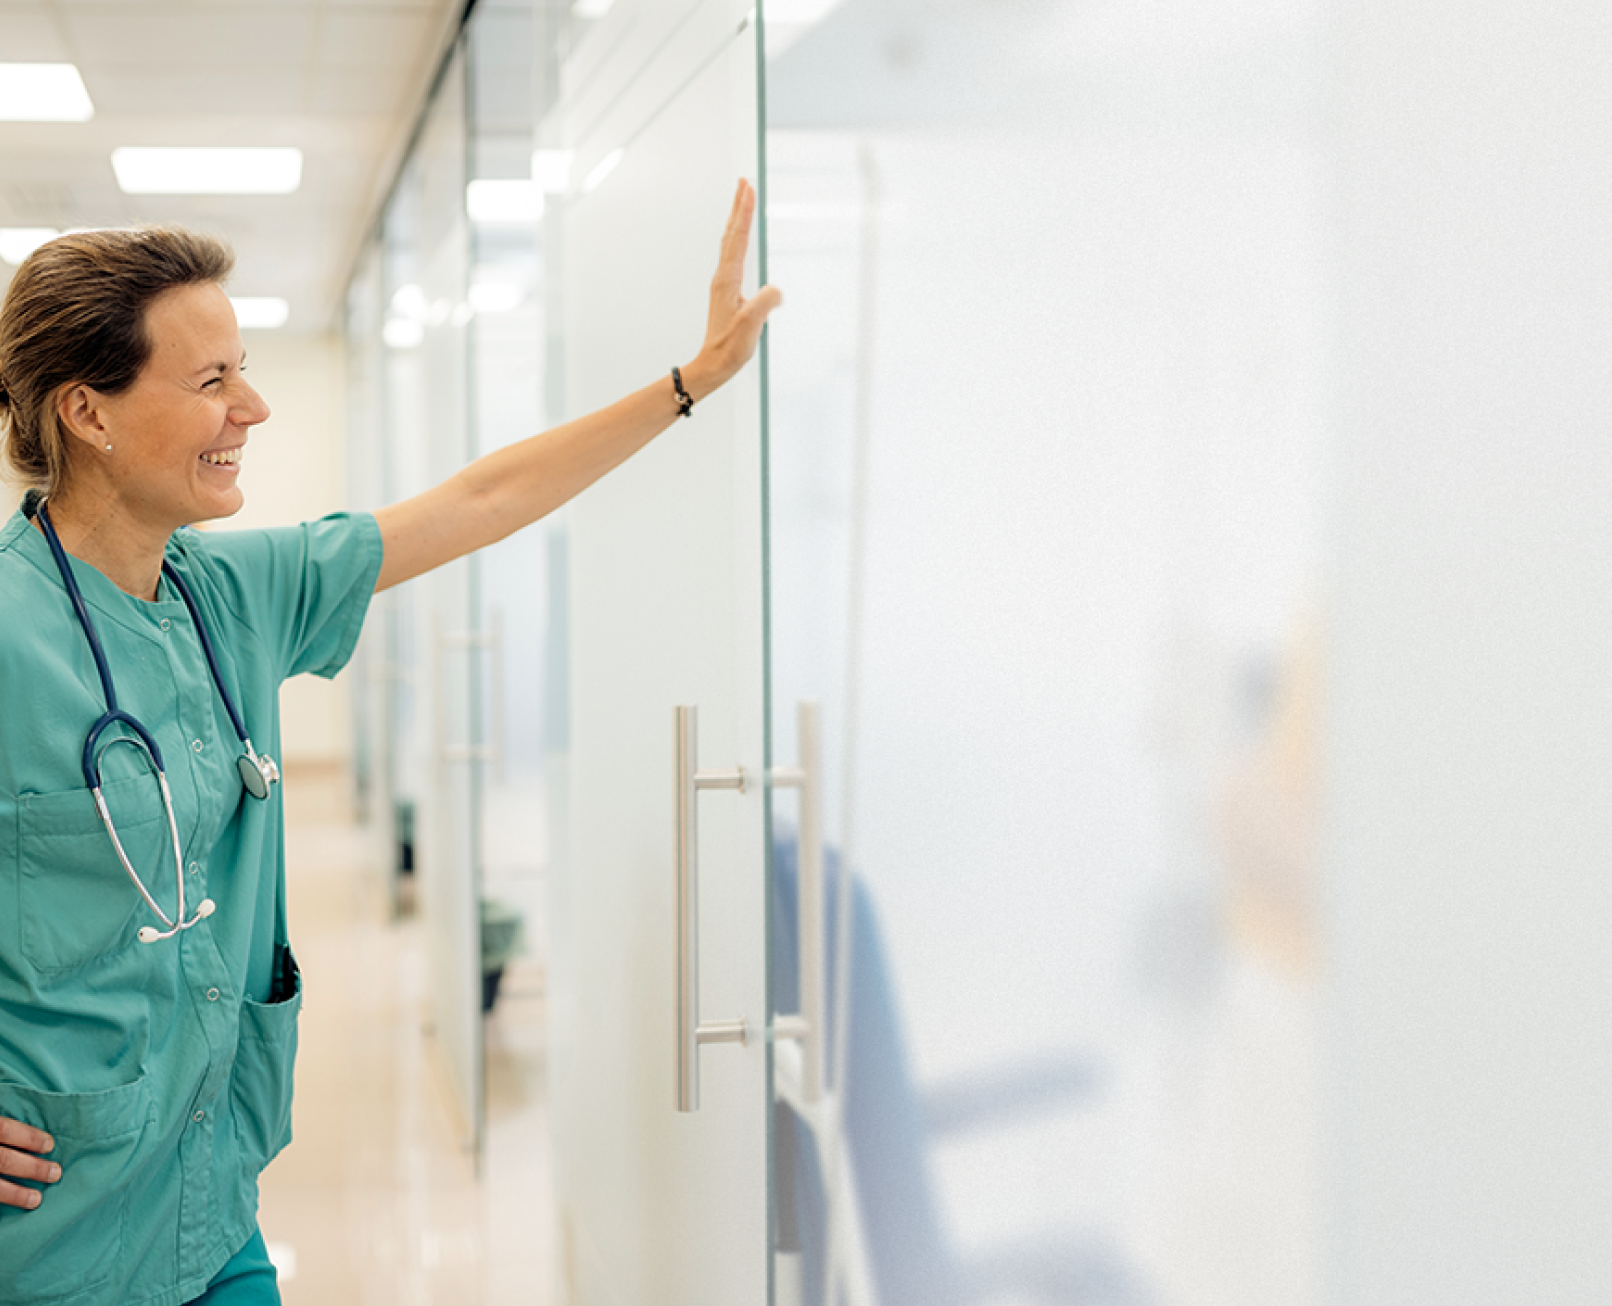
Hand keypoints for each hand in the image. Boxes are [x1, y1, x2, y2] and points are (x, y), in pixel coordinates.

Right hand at [0, 1118, 59, 1209]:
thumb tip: (28, 1119)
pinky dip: (0, 1203)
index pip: (5, 1129)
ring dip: (14, 1194)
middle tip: (56, 1174)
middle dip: (32, 1168)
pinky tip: (8, 1211)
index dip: (29, 1137)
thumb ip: (3, 1124)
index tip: (51, 1145)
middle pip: (3, 1160)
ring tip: (36, 1200)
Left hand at [683, 179, 783, 400]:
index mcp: (728, 280)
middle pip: (731, 234)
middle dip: (739, 207)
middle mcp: (723, 276)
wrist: (713, 364)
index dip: (744, 213)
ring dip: (737, 220)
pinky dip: (737, 239)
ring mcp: (724, 283)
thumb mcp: (751, 326)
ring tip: (742, 201)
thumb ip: (763, 305)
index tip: (748, 188)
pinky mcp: (727, 291)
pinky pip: (733, 256)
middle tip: (744, 182)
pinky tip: (740, 240)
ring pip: (730, 243)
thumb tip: (777, 290)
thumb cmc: (730, 348)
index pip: (738, 239)